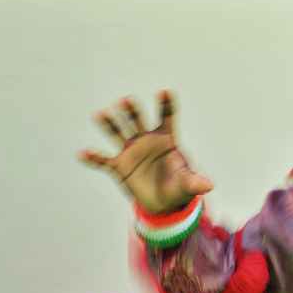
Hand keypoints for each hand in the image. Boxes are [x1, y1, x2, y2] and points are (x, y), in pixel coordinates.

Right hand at [79, 91, 212, 212]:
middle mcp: (147, 139)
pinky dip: (93, 157)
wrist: (163, 202)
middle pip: (138, 120)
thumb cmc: (178, 186)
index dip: (166, 104)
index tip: (165, 91)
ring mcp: (131, 150)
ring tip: (100, 113)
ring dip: (109, 123)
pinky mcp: (118, 166)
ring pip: (118, 132)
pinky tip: (83, 153)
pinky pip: (103, 160)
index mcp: (167, 139)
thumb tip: (210, 185)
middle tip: (126, 99)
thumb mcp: (188, 185)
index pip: (167, 117)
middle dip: (132, 110)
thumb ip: (196, 182)